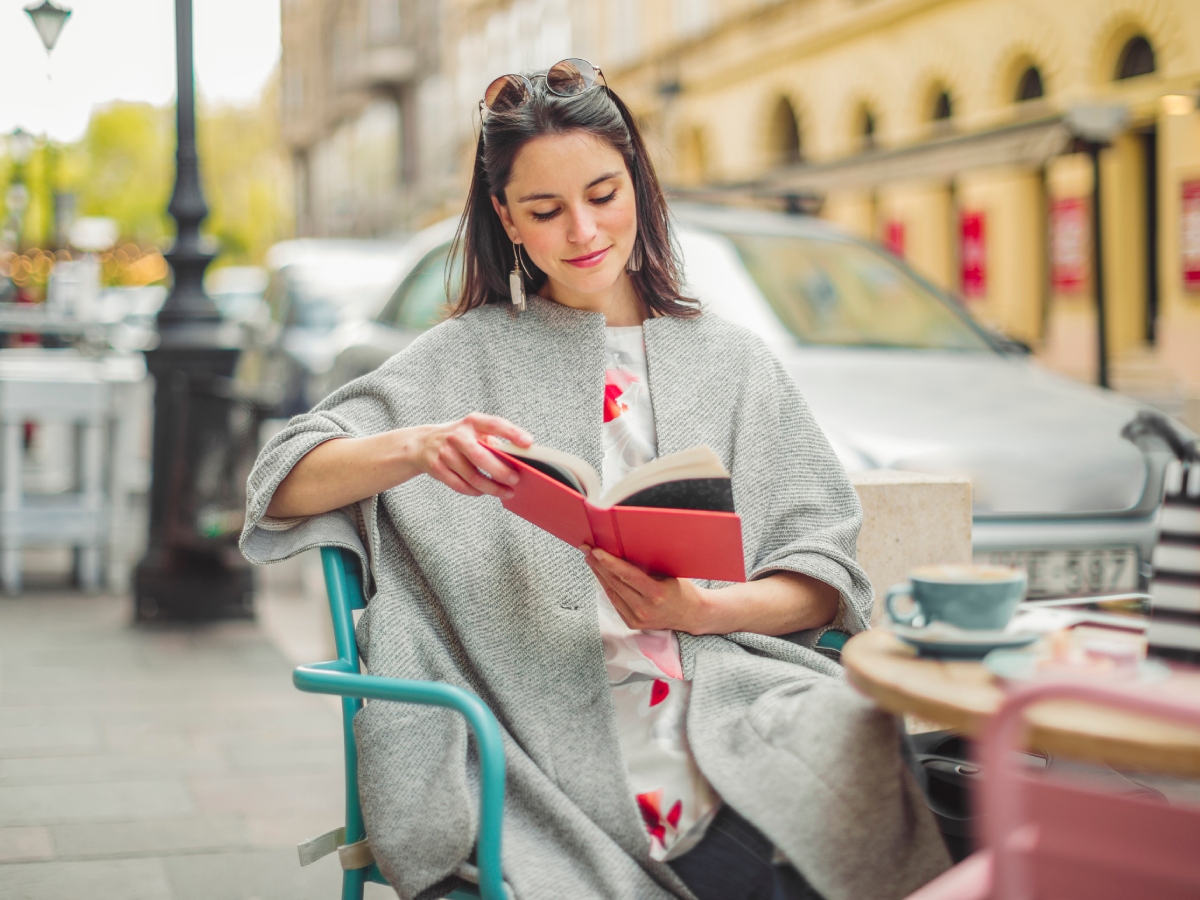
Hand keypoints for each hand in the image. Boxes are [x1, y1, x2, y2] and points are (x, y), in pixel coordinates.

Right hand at [415, 413, 532, 499]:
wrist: (422, 444)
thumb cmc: (459, 438)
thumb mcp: (475, 431)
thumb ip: (493, 441)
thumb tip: (516, 460)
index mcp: (472, 422)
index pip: (495, 424)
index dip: (512, 433)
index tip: (529, 443)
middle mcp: (457, 436)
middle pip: (482, 457)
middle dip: (501, 471)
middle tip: (516, 480)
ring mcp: (445, 453)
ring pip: (472, 477)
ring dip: (492, 488)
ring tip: (506, 492)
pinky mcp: (437, 468)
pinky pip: (460, 486)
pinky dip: (476, 492)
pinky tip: (485, 492)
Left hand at [581, 545, 711, 632]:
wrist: (690, 615)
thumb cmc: (681, 589)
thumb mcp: (668, 574)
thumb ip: (646, 567)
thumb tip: (623, 550)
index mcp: (656, 594)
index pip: (627, 576)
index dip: (610, 563)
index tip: (596, 551)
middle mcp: (644, 609)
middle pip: (615, 584)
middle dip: (599, 565)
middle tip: (587, 550)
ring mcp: (637, 619)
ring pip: (612, 593)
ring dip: (599, 575)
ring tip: (590, 560)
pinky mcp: (632, 623)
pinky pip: (615, 602)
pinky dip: (607, 587)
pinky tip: (601, 575)